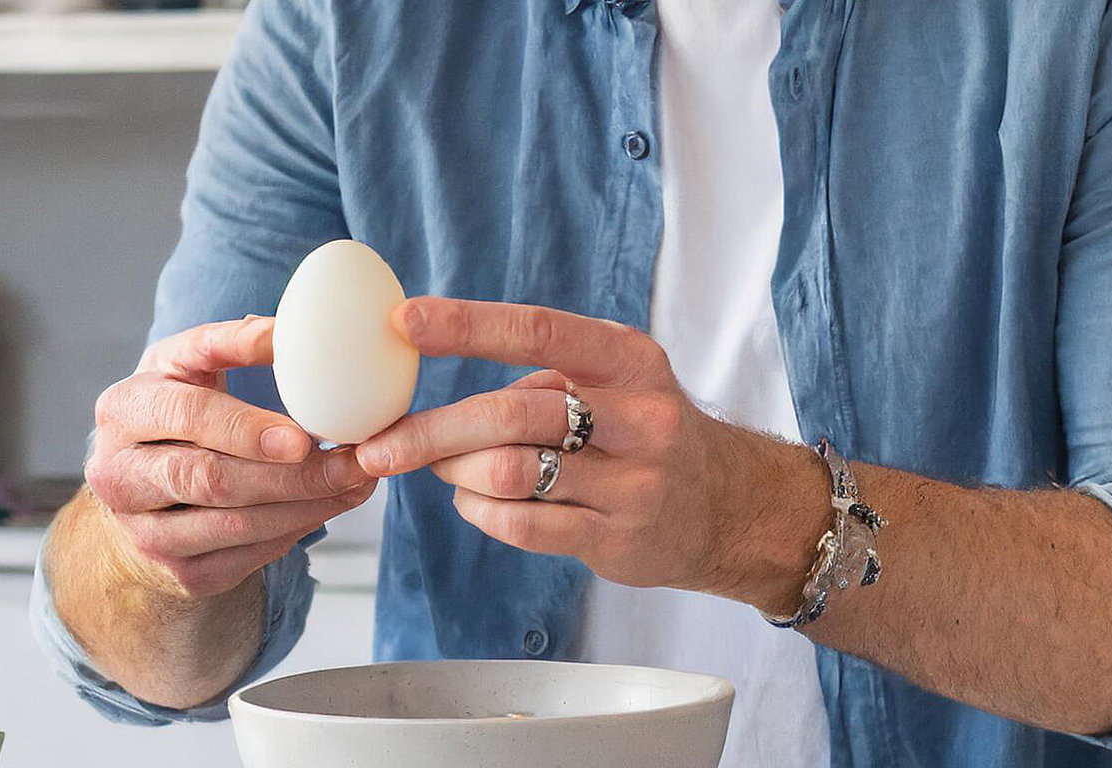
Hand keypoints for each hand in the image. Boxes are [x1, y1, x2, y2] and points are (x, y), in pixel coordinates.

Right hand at [85, 315, 375, 600]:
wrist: (139, 489)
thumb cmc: (175, 411)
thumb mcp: (186, 364)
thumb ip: (228, 342)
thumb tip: (285, 332)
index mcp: (123, 410)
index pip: (185, 418)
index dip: (245, 429)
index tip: (302, 436)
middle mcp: (119, 477)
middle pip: (211, 479)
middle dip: (290, 475)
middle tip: (352, 464)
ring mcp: (144, 532)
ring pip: (235, 525)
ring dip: (307, 505)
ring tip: (357, 482)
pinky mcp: (178, 572)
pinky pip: (248, 556)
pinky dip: (297, 531)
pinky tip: (330, 506)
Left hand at [355, 298, 825, 611]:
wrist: (731, 508)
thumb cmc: (647, 433)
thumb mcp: (617, 381)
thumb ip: (543, 378)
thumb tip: (443, 386)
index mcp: (628, 359)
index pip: (538, 330)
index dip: (467, 325)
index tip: (404, 322)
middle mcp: (638, 416)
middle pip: (513, 413)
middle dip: (433, 431)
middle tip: (380, 446)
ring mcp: (632, 481)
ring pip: (512, 473)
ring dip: (458, 475)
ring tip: (443, 471)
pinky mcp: (618, 536)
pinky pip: (524, 526)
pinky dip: (481, 513)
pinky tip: (476, 503)